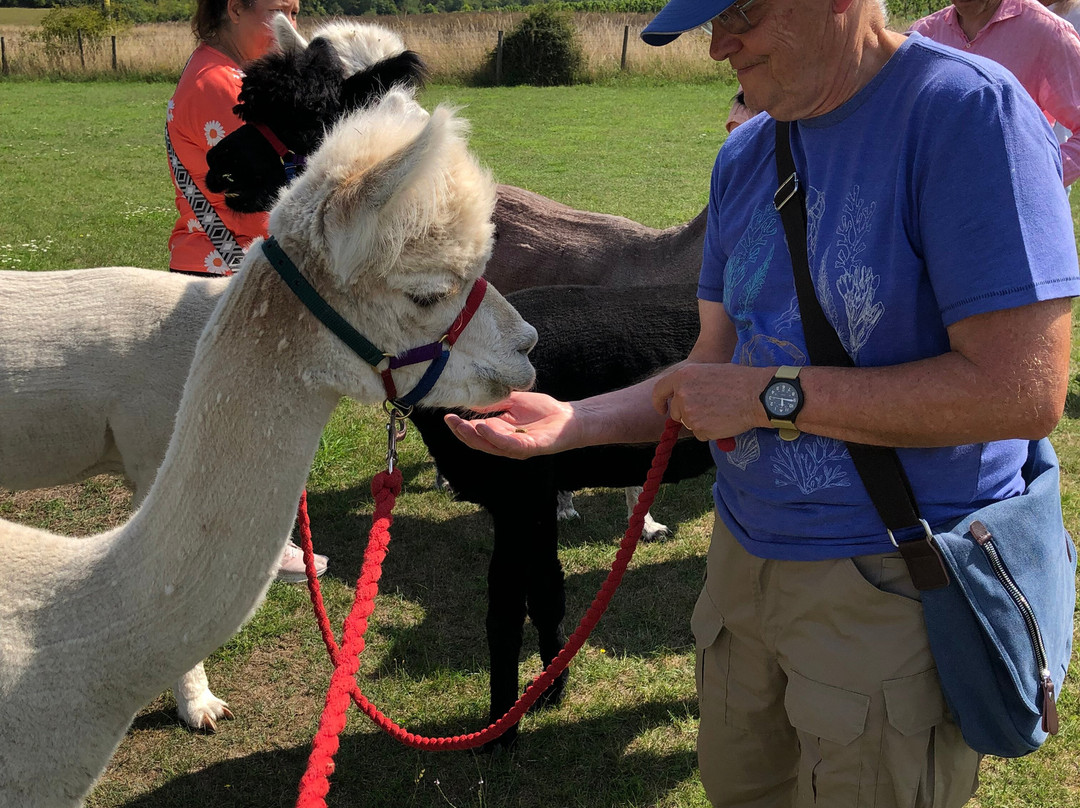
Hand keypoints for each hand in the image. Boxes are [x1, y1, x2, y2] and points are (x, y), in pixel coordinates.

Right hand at [443, 391, 578, 458]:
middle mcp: (505, 443)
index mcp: (500, 432)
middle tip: (450, 421)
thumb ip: (494, 402)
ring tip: (462, 425)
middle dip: (462, 433)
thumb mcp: (513, 402)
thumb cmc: (543, 411)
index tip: (447, 415)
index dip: (461, 426)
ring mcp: (517, 447)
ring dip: (474, 436)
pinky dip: (494, 436)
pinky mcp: (530, 447)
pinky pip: (509, 444)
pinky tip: (483, 427)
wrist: (569, 418)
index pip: (476, 432)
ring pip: (491, 445)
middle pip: (479, 442)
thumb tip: (471, 400)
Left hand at [651, 362, 770, 441]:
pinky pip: (700, 434)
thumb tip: (682, 395)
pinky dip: (710, 432)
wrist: (758, 395)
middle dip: (687, 414)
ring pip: (689, 424)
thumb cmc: (739, 380)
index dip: (659, 402)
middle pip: (676, 412)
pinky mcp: (700, 429)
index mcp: (683, 376)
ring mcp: (689, 413)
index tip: (662, 409)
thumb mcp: (709, 371)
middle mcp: (682, 394)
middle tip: (708, 410)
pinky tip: (724, 421)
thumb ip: (692, 382)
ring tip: (720, 412)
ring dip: (700, 422)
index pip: (660, 390)